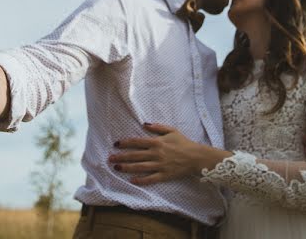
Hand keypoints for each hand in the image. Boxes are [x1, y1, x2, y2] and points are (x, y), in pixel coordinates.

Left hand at [108, 123, 225, 185]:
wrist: (196, 157)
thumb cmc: (183, 142)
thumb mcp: (171, 130)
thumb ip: (157, 127)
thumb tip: (144, 124)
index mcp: (157, 142)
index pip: (137, 142)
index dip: (125, 143)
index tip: (116, 144)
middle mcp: (156, 154)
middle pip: (135, 155)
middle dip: (121, 156)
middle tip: (110, 158)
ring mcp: (159, 165)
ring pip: (140, 167)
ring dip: (127, 167)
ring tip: (116, 168)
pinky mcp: (164, 175)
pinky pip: (150, 178)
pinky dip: (141, 180)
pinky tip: (132, 180)